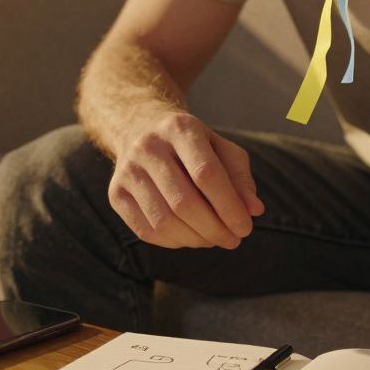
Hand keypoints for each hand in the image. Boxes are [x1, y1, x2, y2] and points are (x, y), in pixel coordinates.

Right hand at [108, 112, 264, 248]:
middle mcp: (148, 147)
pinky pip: (147, 231)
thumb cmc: (190, 144)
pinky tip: (190, 237)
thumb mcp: (220, 149)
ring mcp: (127, 171)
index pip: (206, 174)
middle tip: (233, 240)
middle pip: (184, 202)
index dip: (229, 207)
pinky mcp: (116, 193)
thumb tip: (254, 210)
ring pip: (164, 221)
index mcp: (179, 128)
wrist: (139, 128)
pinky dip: (174, 242)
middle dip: (214, 229)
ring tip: (213, 240)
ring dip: (195, 240)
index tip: (246, 228)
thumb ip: (240, 178)